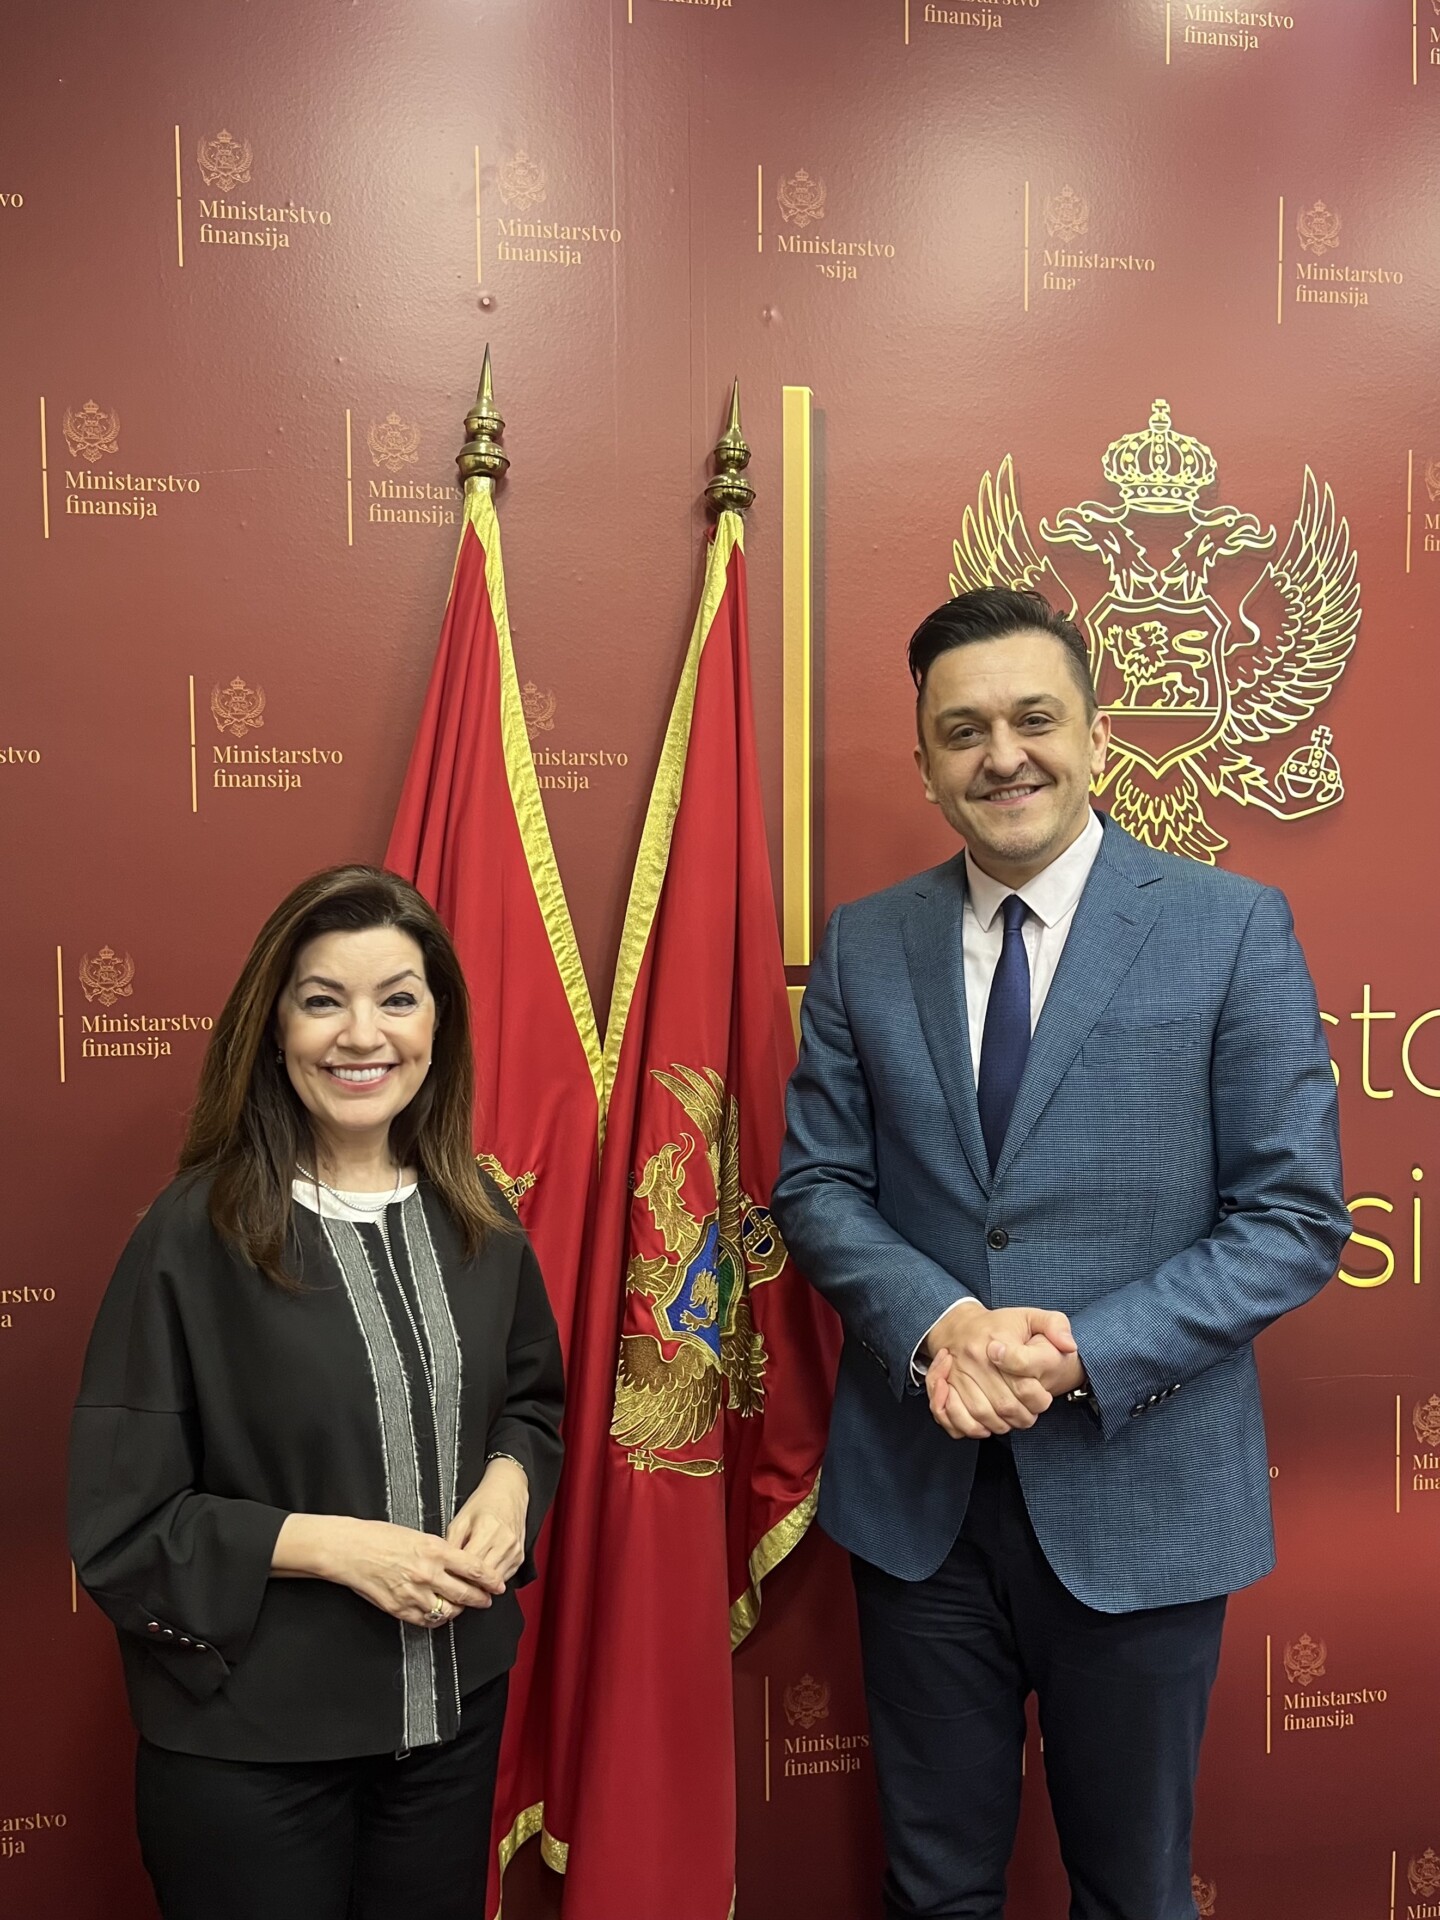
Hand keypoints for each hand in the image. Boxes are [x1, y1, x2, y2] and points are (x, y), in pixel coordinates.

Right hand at [273, 1514, 495, 1626]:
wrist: (349, 1550)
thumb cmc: (379, 1536)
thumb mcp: (416, 1535)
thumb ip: (438, 1551)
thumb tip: (456, 1563)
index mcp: (434, 1549)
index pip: (474, 1568)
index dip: (490, 1579)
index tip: (498, 1584)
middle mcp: (427, 1573)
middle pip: (465, 1593)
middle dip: (480, 1599)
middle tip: (486, 1599)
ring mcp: (413, 1593)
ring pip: (447, 1611)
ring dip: (458, 1610)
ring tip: (462, 1607)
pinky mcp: (399, 1609)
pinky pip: (426, 1620)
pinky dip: (435, 1619)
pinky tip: (438, 1613)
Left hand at [445, 1457, 528, 1595]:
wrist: (509, 1492)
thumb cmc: (484, 1502)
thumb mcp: (460, 1519)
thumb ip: (451, 1544)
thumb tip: (444, 1566)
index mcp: (488, 1530)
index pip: (471, 1567)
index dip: (457, 1578)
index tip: (447, 1583)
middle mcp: (504, 1542)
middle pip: (484, 1578)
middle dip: (468, 1586)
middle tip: (454, 1589)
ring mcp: (514, 1551)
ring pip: (495, 1582)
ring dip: (481, 1587)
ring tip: (466, 1585)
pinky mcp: (520, 1558)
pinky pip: (504, 1578)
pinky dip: (492, 1581)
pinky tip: (481, 1577)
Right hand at [923, 1302, 1076, 1439]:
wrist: (958, 1325)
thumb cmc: (999, 1326)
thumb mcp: (1031, 1317)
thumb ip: (1056, 1326)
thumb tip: (1068, 1346)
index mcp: (997, 1340)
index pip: (1022, 1381)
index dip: (1038, 1397)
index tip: (1042, 1396)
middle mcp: (974, 1358)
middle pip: (1004, 1404)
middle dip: (1022, 1417)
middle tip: (1029, 1415)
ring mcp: (957, 1373)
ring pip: (982, 1414)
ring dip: (1001, 1425)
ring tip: (1012, 1420)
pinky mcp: (945, 1386)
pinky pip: (954, 1417)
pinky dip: (972, 1428)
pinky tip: (986, 1425)